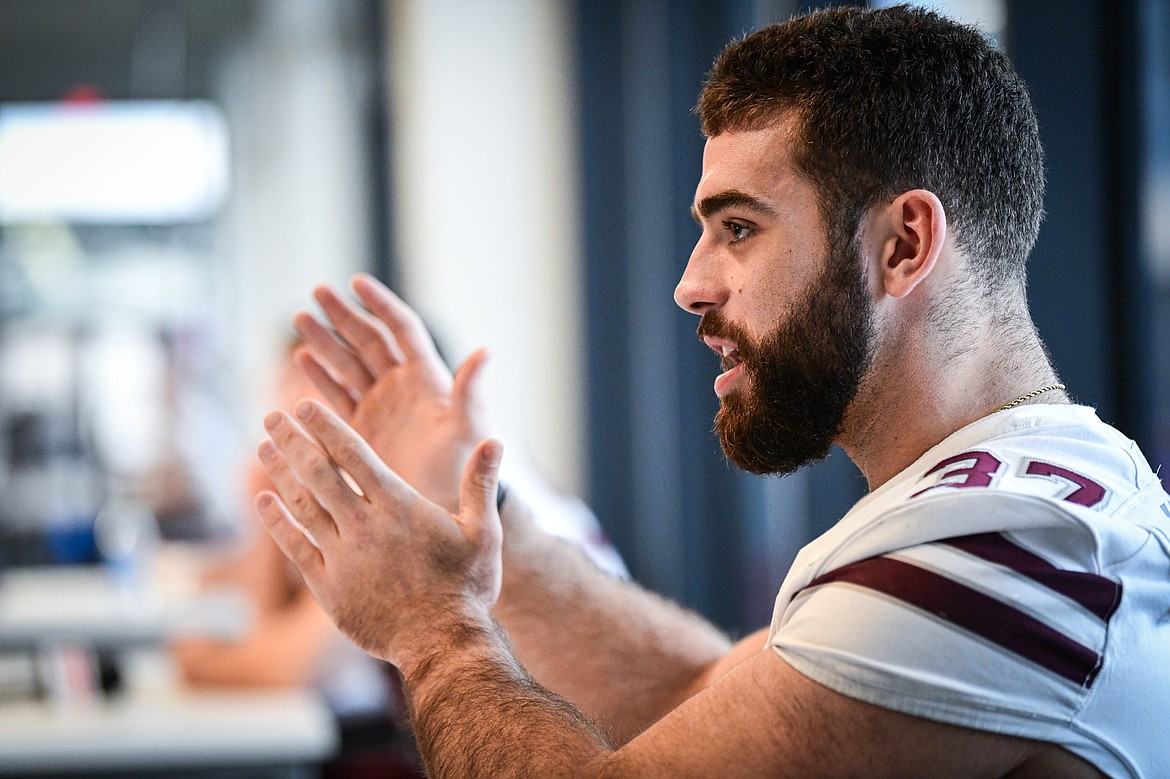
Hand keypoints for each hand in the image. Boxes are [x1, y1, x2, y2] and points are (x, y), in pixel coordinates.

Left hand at [255, 398, 503, 666]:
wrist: (441, 643)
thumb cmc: (466, 587)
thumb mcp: (483, 531)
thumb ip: (481, 483)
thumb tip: (495, 439)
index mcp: (398, 506)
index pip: (354, 454)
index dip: (327, 426)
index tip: (305, 403)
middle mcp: (363, 526)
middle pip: (318, 472)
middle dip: (293, 439)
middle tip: (273, 415)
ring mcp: (341, 556)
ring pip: (301, 505)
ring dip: (280, 472)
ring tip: (264, 446)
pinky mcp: (327, 587)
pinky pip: (294, 546)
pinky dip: (276, 520)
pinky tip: (263, 500)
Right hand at [293, 274, 488, 513]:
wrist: (442, 510)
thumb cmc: (463, 469)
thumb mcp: (469, 430)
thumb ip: (470, 391)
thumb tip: (485, 350)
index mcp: (428, 379)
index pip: (401, 330)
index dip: (381, 304)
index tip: (356, 282)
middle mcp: (402, 387)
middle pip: (369, 340)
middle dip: (344, 316)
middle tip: (317, 291)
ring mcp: (380, 407)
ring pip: (348, 364)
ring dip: (326, 341)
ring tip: (300, 318)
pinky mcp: (361, 430)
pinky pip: (337, 396)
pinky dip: (320, 378)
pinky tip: (302, 359)